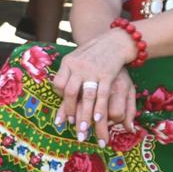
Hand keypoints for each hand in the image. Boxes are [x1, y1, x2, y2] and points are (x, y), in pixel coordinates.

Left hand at [50, 30, 134, 144]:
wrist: (114, 40)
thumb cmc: (94, 53)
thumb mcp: (77, 58)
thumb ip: (69, 74)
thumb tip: (59, 92)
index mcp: (68, 62)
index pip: (58, 83)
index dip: (60, 98)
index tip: (64, 110)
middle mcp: (78, 66)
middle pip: (70, 92)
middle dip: (70, 112)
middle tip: (72, 127)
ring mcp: (93, 70)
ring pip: (86, 96)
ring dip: (84, 116)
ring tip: (83, 131)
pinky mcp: (108, 74)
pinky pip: (102, 94)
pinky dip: (100, 108)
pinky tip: (98, 120)